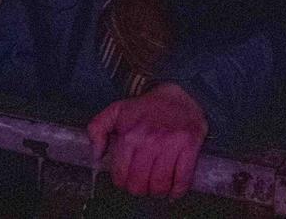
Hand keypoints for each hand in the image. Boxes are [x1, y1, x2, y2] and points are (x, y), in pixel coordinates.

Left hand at [87, 82, 208, 199]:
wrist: (180, 93)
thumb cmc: (148, 107)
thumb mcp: (116, 112)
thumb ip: (97, 129)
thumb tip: (96, 155)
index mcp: (130, 135)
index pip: (121, 175)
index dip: (122, 182)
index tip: (127, 179)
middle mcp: (150, 140)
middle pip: (140, 185)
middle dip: (139, 189)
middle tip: (142, 183)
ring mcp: (171, 144)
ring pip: (160, 186)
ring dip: (158, 191)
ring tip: (157, 185)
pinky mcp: (189, 146)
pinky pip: (182, 179)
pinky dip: (177, 190)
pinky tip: (174, 188)